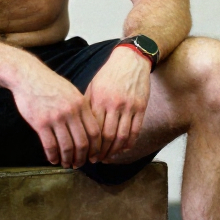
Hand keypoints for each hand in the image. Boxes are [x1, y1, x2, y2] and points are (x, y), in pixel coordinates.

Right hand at [10, 63, 101, 168]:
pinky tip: (53, 160)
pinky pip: (50, 145)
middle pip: (82, 142)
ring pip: (67, 146)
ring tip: (67, 164)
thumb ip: (82, 108)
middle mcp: (71, 112)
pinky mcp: (40, 123)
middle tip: (80, 164)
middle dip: (82, 157)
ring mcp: (55, 118)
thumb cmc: (51, 85)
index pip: (94, 132)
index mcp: (81, 104)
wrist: (28, 76)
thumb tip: (91, 128)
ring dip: (68, 159)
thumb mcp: (72, 92)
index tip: (94, 157)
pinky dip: (53, 156)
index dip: (96, 148)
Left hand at [85, 45, 151, 161]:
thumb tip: (78, 126)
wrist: (131, 60)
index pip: (93, 128)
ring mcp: (129, 106)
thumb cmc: (109, 74)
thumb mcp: (94, 86)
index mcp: (99, 99)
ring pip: (122, 136)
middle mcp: (114, 104)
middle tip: (95, 159)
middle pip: (107, 136)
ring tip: (108, 157)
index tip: (84, 153)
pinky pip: (136, 130)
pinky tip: (123, 148)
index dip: (89, 144)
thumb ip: (88, 105)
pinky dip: (129, 142)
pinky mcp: (141, 107)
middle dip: (100, 151)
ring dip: (114, 150)